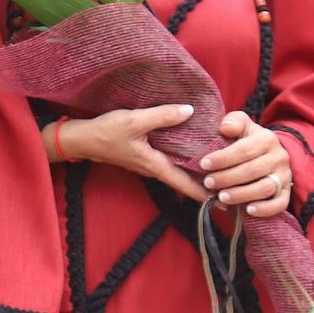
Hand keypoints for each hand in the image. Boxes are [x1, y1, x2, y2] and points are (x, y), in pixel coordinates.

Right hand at [48, 104, 208, 201]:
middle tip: (231, 183)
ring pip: (178, 172)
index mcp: (154, 165)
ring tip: (219, 169)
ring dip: (196, 173)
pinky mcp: (144, 156)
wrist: (82, 139)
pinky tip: (194, 152)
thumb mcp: (134, 121)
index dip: (204, 193)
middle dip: (206, 183)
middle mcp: (154, 169)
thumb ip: (162, 116)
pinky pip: (170, 163)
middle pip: (185, 181)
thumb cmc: (106, 133)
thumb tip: (190, 111)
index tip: (223, 201)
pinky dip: (184, 162)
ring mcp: (148, 164)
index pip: (184, 184)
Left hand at [199, 111, 291, 216]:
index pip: (244, 150)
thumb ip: (233, 121)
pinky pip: (280, 204)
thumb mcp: (241, 125)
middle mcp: (279, 157)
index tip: (203, 164)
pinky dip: (265, 209)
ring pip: (265, 188)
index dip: (222, 158)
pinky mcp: (286, 192)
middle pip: (253, 170)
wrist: (269, 154)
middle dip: (227, 178)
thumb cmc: (247, 139)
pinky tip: (248, 210)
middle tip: (208, 183)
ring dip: (241, 194)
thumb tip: (225, 128)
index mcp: (267, 139)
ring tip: (221, 197)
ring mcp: (284, 176)